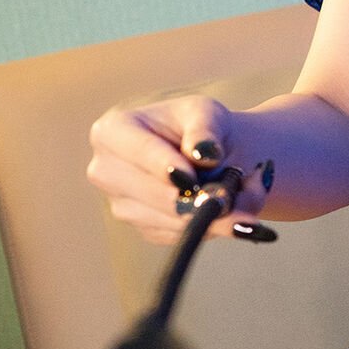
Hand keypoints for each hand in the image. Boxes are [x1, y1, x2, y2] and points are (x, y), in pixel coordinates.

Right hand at [86, 97, 273, 247]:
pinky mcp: (144, 230)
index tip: (190, 178)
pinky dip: (209, 227)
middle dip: (194, 199)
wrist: (213, 155)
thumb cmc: (202, 127)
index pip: (137, 151)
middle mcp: (106, 171)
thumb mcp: (206, 113)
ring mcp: (121, 205)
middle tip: (231, 200)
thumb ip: (205, 129)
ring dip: (209, 216)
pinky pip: (178, 236)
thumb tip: (204, 154)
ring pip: (167, 220)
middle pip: (151, 193)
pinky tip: (227, 211)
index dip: (165, 166)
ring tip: (242, 198)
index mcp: (112, 131)